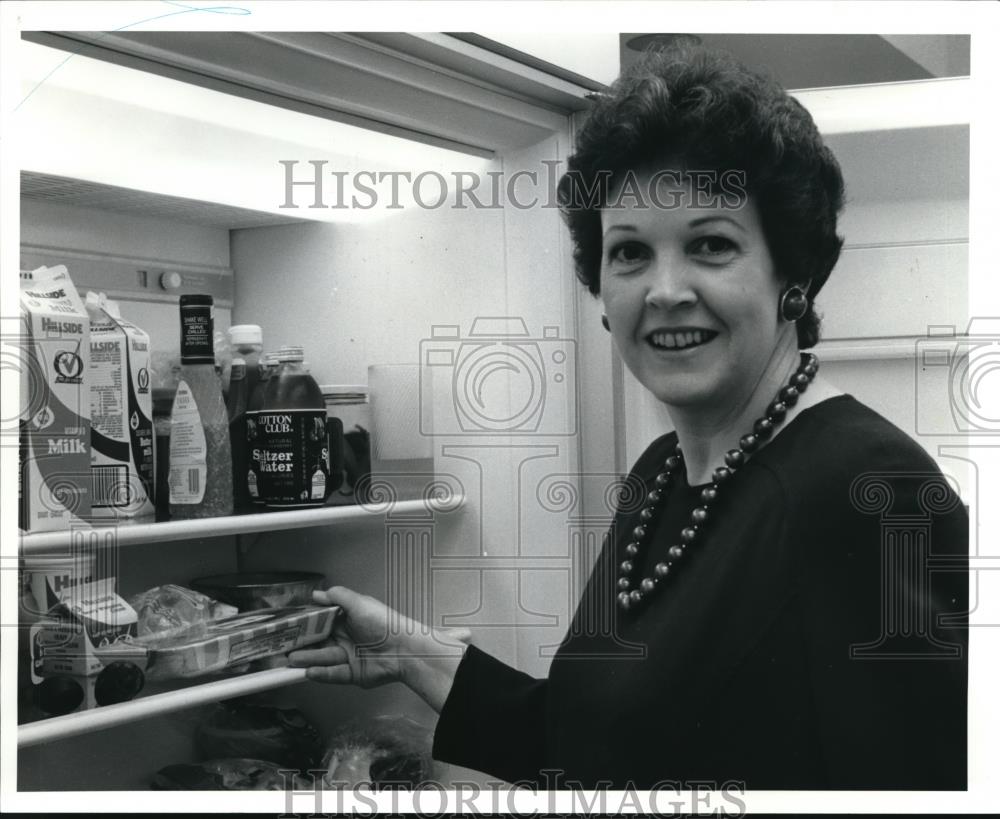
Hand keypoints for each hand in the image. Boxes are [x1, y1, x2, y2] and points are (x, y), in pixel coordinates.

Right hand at [288, 586, 471, 711]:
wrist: (405, 649)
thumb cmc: (386, 624)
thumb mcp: (360, 603)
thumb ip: (337, 597)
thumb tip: (318, 594)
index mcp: (348, 620)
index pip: (321, 622)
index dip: (306, 624)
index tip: (289, 625)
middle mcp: (347, 638)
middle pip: (319, 642)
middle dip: (302, 644)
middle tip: (284, 645)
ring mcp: (349, 657)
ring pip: (324, 658)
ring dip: (308, 658)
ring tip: (292, 658)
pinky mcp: (353, 674)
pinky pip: (333, 674)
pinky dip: (321, 673)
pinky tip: (308, 671)